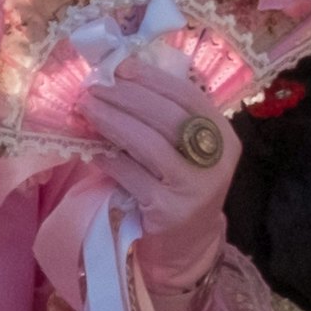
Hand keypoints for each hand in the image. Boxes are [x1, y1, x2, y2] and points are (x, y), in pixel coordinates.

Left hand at [67, 47, 239, 289]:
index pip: (190, 97)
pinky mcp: (169, 211)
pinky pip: (131, 176)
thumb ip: (165, 118)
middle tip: (93, 87)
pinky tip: (92, 149)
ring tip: (87, 109)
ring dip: (112, 122)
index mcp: (223, 137)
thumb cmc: (179, 185)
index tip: (120, 66)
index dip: (153, 78)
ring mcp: (194, 187)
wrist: (186, 244)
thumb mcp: (186, 150)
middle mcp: (216, 161)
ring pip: (149, 144)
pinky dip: (109, 159)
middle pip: (168, 117)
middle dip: (126, 97)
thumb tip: (117, 78)